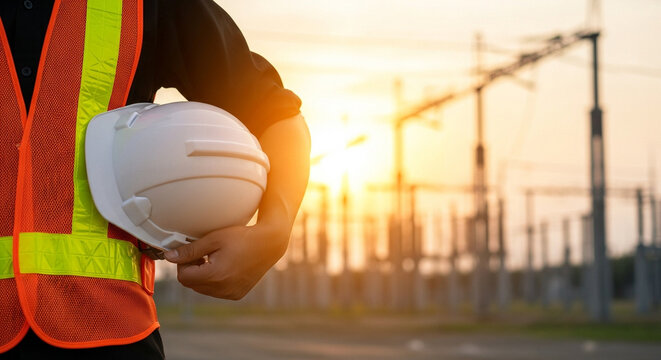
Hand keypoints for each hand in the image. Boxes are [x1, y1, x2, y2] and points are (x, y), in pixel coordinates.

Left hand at [163, 222, 288, 299]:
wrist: (268, 244)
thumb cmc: (242, 238)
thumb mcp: (213, 239)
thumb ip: (190, 250)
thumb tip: (170, 256)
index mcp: (214, 275)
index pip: (183, 277)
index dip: (183, 263)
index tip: (192, 252)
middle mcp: (222, 289)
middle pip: (192, 284)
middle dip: (193, 270)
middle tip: (203, 254)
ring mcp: (230, 294)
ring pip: (203, 289)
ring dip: (203, 276)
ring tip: (215, 259)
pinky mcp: (237, 294)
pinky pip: (216, 291)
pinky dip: (215, 281)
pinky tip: (224, 267)